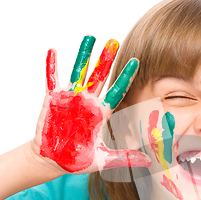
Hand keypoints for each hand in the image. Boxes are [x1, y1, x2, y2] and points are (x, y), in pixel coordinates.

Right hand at [30, 36, 150, 173]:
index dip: (126, 77)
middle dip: (107, 60)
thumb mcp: (104, 160)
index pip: (117, 91)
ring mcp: (71, 98)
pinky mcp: (53, 100)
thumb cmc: (77, 160)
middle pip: (100, 76)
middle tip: (115, 42)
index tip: (136, 62)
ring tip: (91, 37)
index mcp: (101, 113)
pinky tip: (53, 51)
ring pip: (79, 72)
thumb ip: (125, 158)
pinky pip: (52, 80)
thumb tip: (148, 162)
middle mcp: (88, 102)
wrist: (53, 162)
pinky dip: (52, 67)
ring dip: (84, 55)